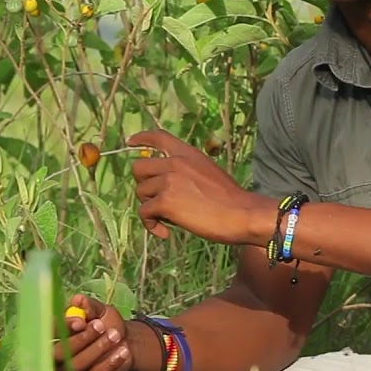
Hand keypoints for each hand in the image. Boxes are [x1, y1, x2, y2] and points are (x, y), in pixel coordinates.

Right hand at [53, 294, 131, 370]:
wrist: (123, 343)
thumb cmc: (106, 324)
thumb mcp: (101, 311)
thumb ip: (90, 306)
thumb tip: (78, 300)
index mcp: (56, 334)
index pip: (49, 331)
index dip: (62, 327)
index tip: (80, 321)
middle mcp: (56, 356)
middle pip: (60, 353)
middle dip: (82, 339)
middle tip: (102, 327)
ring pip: (76, 366)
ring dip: (97, 350)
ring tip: (116, 336)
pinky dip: (109, 364)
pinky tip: (123, 353)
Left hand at [127, 129, 271, 245]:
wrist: (241, 214)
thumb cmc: (230, 199)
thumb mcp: (208, 172)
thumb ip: (187, 171)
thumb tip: (166, 183)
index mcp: (187, 153)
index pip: (158, 137)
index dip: (140, 138)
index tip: (130, 142)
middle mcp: (174, 163)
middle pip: (139, 168)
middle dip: (144, 185)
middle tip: (157, 201)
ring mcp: (168, 181)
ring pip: (141, 193)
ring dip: (150, 208)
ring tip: (169, 219)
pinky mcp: (165, 202)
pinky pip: (144, 214)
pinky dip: (152, 226)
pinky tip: (165, 233)